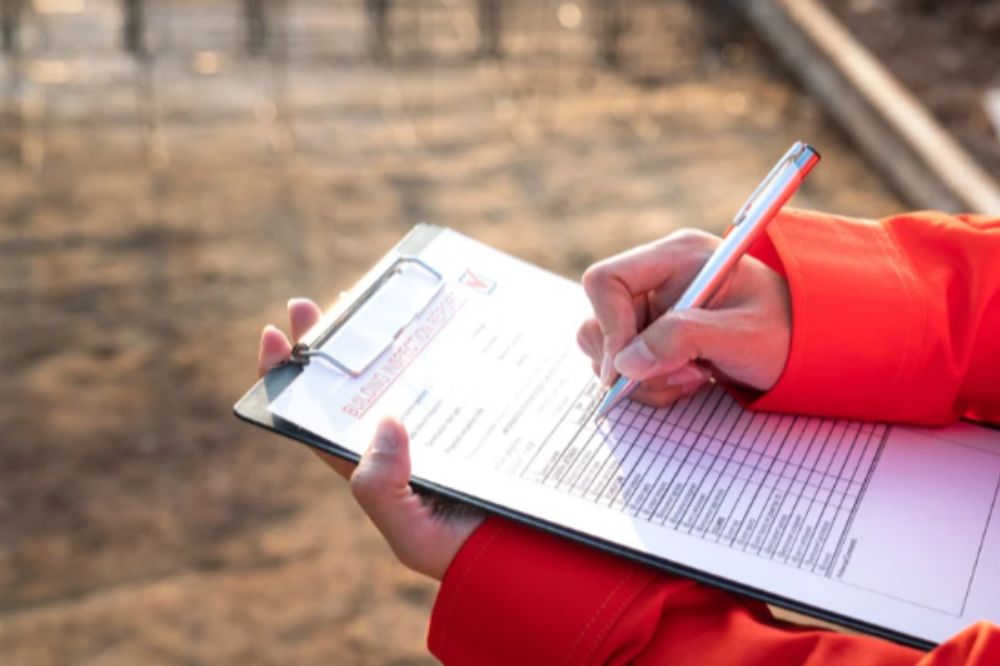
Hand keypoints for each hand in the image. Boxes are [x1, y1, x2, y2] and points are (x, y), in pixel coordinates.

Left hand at [257, 298, 482, 579]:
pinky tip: (436, 319)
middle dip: (328, 346)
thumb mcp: (413, 537)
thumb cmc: (469, 554)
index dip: (288, 382)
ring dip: (379, 337)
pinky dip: (438, 347)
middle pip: (351, 387)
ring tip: (367, 300)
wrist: (534, 559)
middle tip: (311, 304)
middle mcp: (399, 444)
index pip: (317, 421)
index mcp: (373, 471)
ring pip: (398, 373)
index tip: (275, 337)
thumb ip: (381, 491)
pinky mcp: (475, 415)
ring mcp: (436, 426)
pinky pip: (450, 375)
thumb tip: (382, 421)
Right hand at [577, 229, 790, 405]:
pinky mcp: (654, 336)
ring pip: (609, 352)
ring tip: (693, 378)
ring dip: (645, 379)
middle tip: (679, 375)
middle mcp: (656, 278)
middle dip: (630, 362)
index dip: (609, 325)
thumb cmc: (788, 331)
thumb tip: (625, 364)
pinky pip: (626, 368)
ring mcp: (652, 308)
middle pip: (598, 321)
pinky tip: (690, 379)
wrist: (810, 346)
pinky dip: (652, 385)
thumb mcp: (742, 336)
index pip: (606, 281)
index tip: (629, 368)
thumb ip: (683, 340)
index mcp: (675, 256)